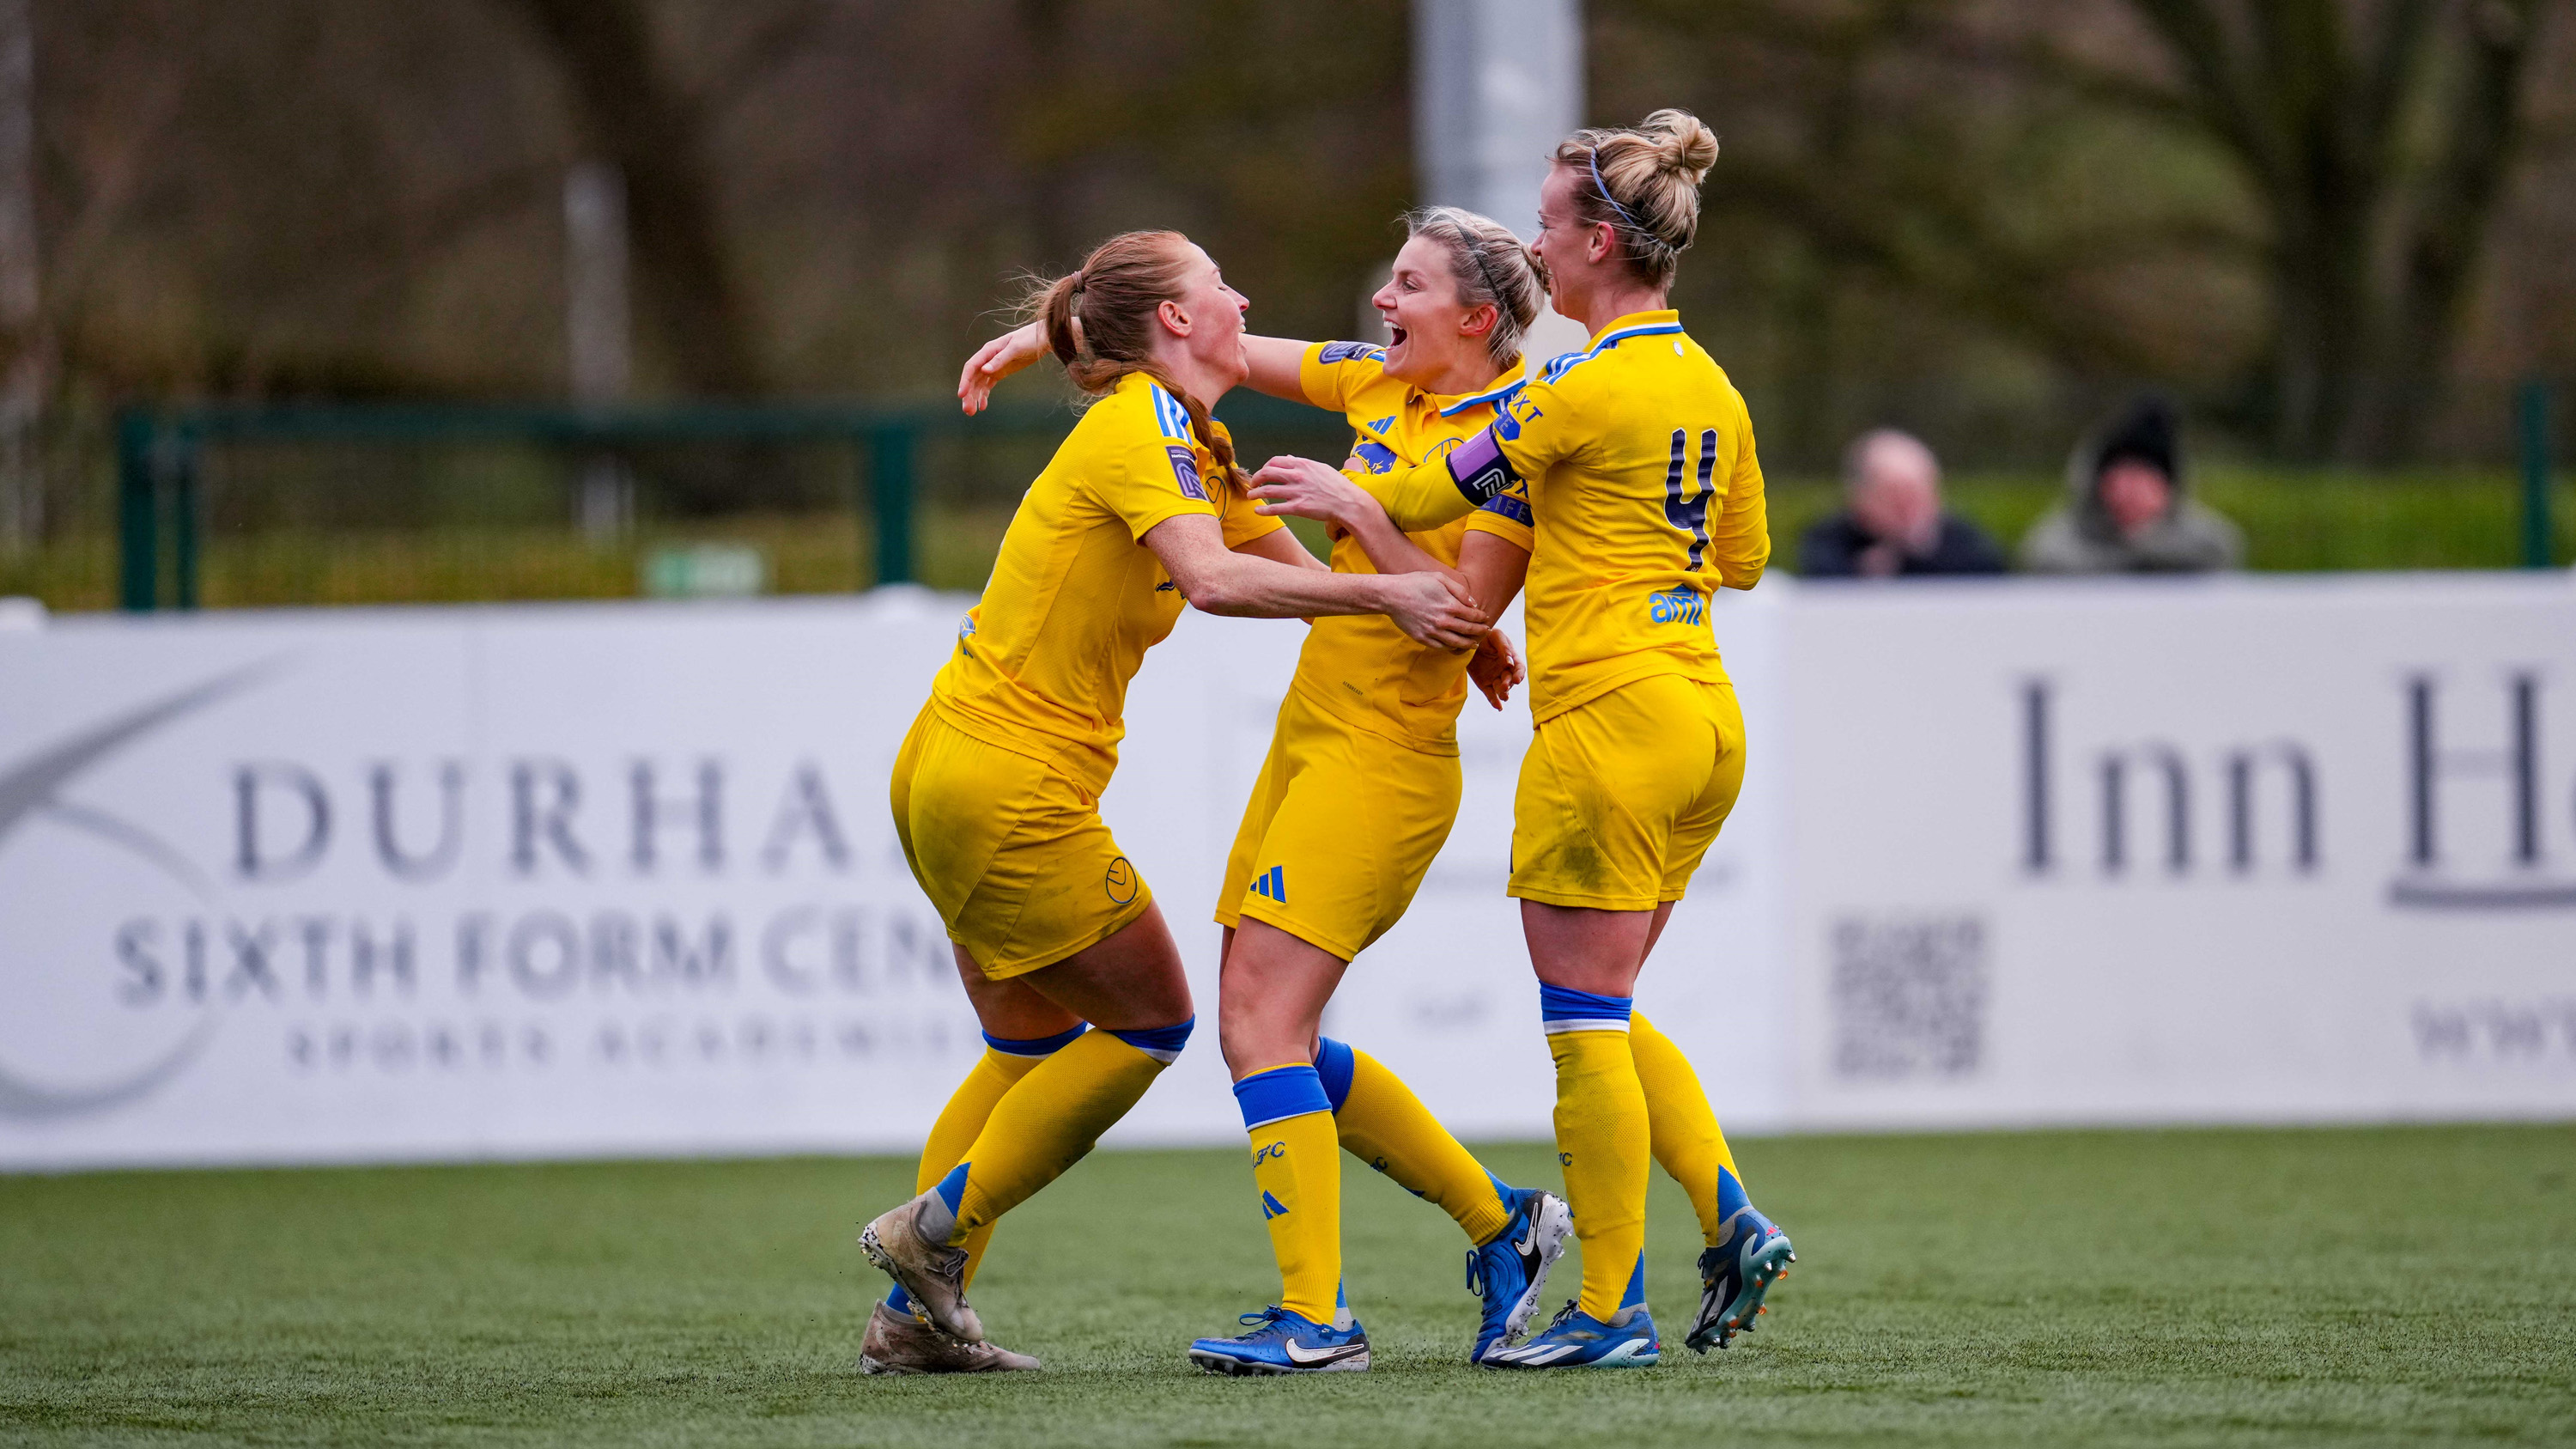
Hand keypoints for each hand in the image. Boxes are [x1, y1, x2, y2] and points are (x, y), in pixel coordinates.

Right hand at [957, 322, 1047, 414]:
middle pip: (973, 378)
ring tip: (972, 412)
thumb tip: (984, 370)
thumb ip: (1000, 359)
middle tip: (967, 410)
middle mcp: (988, 358)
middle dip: (969, 394)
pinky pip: (988, 385)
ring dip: (974, 397)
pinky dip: (984, 395)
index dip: (964, 381)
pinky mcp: (1001, 372)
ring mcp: (994, 366)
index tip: (961, 395)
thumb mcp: (1016, 348)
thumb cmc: (1029, 340)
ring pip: (979, 383)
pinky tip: (983, 406)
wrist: (1043, 338)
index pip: (971, 367)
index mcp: (989, 350)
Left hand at [1249, 455, 1373, 529]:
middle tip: (1253, 484)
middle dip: (1256, 478)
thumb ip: (1302, 463)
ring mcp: (1297, 492)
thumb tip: (1288, 457)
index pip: (1275, 461)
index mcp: (1302, 464)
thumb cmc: (1336, 485)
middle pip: (1267, 473)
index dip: (1265, 467)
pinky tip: (1257, 511)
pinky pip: (1275, 508)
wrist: (1348, 502)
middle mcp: (1297, 476)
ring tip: (1250, 496)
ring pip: (1268, 490)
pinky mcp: (1298, 508)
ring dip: (1255, 493)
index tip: (1262, 473)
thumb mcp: (1320, 468)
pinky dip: (1263, 510)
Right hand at [1382, 571, 1484, 650]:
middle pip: (1468, 630)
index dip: (1481, 617)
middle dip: (1480, 631)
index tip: (1485, 617)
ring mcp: (1433, 632)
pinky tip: (1456, 645)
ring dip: (1469, 643)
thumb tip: (1473, 604)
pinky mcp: (1423, 639)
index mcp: (1450, 605)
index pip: (1473, 616)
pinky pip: (1442, 647)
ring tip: (1475, 643)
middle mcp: (1443, 621)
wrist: (1391, 596)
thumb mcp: (1439, 578)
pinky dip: (1452, 647)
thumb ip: (1459, 591)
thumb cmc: (1414, 583)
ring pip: (1457, 642)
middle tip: (1485, 631)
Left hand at [1466, 627, 1522, 707]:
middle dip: (1508, 684)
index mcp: (1512, 659)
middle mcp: (1505, 670)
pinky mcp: (1485, 685)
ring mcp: (1495, 678)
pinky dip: (1495, 702)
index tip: (1517, 679)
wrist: (1469, 640)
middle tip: (1504, 686)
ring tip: (1503, 696)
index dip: (1519, 675)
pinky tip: (1498, 707)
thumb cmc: (1486, 635)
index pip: (1519, 669)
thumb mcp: (1496, 636)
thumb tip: (1510, 662)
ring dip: (1503, 694)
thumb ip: (1504, 648)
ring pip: (1502, 689)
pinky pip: (1491, 695)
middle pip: (1510, 680)